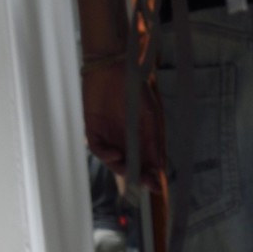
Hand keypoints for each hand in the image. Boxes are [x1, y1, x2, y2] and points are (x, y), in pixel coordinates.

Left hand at [80, 59, 165, 191]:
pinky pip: (98, 150)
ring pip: (113, 162)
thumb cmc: (135, 88)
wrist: (112, 65)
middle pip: (129, 167)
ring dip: (121, 169)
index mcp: (139, 138)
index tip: (156, 186)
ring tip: (127, 168)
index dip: (150, 177)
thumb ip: (154, 142)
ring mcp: (108, 136)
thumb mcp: (150, 116)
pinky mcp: (92, 130)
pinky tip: (115, 154)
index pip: (145, 164)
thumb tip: (159, 168)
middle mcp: (123, 140)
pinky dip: (106, 156)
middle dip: (136, 177)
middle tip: (144, 182)